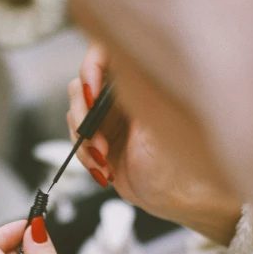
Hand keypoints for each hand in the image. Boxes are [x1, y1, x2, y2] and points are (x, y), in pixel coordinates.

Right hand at [68, 42, 241, 244]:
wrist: (171, 198)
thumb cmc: (176, 161)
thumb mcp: (157, 121)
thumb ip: (135, 91)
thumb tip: (117, 63)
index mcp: (137, 84)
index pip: (104, 55)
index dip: (90, 68)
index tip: (91, 94)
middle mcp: (120, 98)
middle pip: (82, 88)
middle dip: (84, 116)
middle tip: (96, 139)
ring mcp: (108, 121)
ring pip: (76, 117)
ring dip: (84, 141)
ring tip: (103, 160)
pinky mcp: (98, 143)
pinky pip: (77, 143)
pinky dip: (84, 158)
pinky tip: (104, 171)